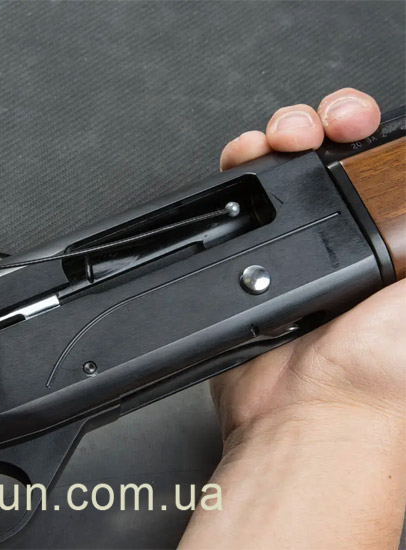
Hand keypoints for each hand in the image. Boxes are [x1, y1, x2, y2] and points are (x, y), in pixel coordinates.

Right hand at [212, 87, 404, 437]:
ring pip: (293, 166)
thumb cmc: (383, 376)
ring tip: (289, 137)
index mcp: (399, 242)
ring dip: (290, 134)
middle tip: (335, 124)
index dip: (380, 135)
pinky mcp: (251, 252)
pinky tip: (253, 161)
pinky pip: (245, 195)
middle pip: (342, 154)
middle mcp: (351, 236)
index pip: (390, 167)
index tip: (371, 125)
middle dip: (336, 121)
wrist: (303, 412)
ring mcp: (298, 242)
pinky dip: (244, 166)